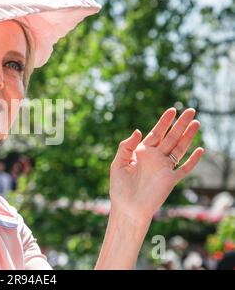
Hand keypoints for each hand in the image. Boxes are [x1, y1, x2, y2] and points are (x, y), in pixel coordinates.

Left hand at [109, 107, 204, 223]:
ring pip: (179, 149)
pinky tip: (199, 150)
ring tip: (196, 123)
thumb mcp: (118, 163)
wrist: (127, 208)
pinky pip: (184, 168)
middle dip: (180, 124)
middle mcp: (155, 158)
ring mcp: (164, 168)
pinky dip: (192, 160)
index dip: (164, 122)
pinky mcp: (170, 180)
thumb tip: (138, 130)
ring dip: (188, 137)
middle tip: (191, 110)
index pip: (156, 133)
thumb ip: (126, 146)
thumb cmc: (120, 187)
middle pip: (171, 137)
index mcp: (142, 152)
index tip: (173, 110)